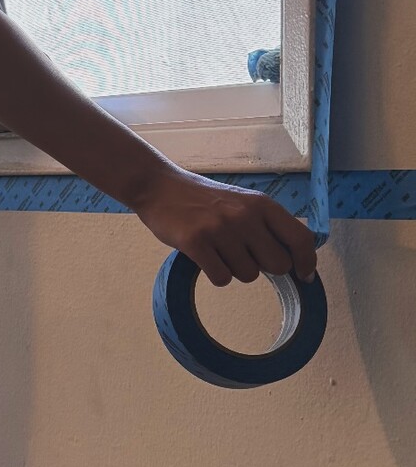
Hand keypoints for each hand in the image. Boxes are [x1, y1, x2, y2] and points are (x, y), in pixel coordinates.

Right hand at [130, 164, 318, 288]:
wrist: (160, 187)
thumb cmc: (203, 199)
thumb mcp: (242, 202)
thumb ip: (266, 226)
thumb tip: (292, 261)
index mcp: (261, 204)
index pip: (300, 238)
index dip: (307, 262)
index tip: (304, 276)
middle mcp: (245, 215)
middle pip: (278, 265)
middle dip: (263, 267)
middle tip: (243, 254)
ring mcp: (220, 229)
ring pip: (248, 275)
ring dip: (235, 270)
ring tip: (218, 249)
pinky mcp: (197, 242)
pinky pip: (221, 279)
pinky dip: (215, 274)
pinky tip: (205, 257)